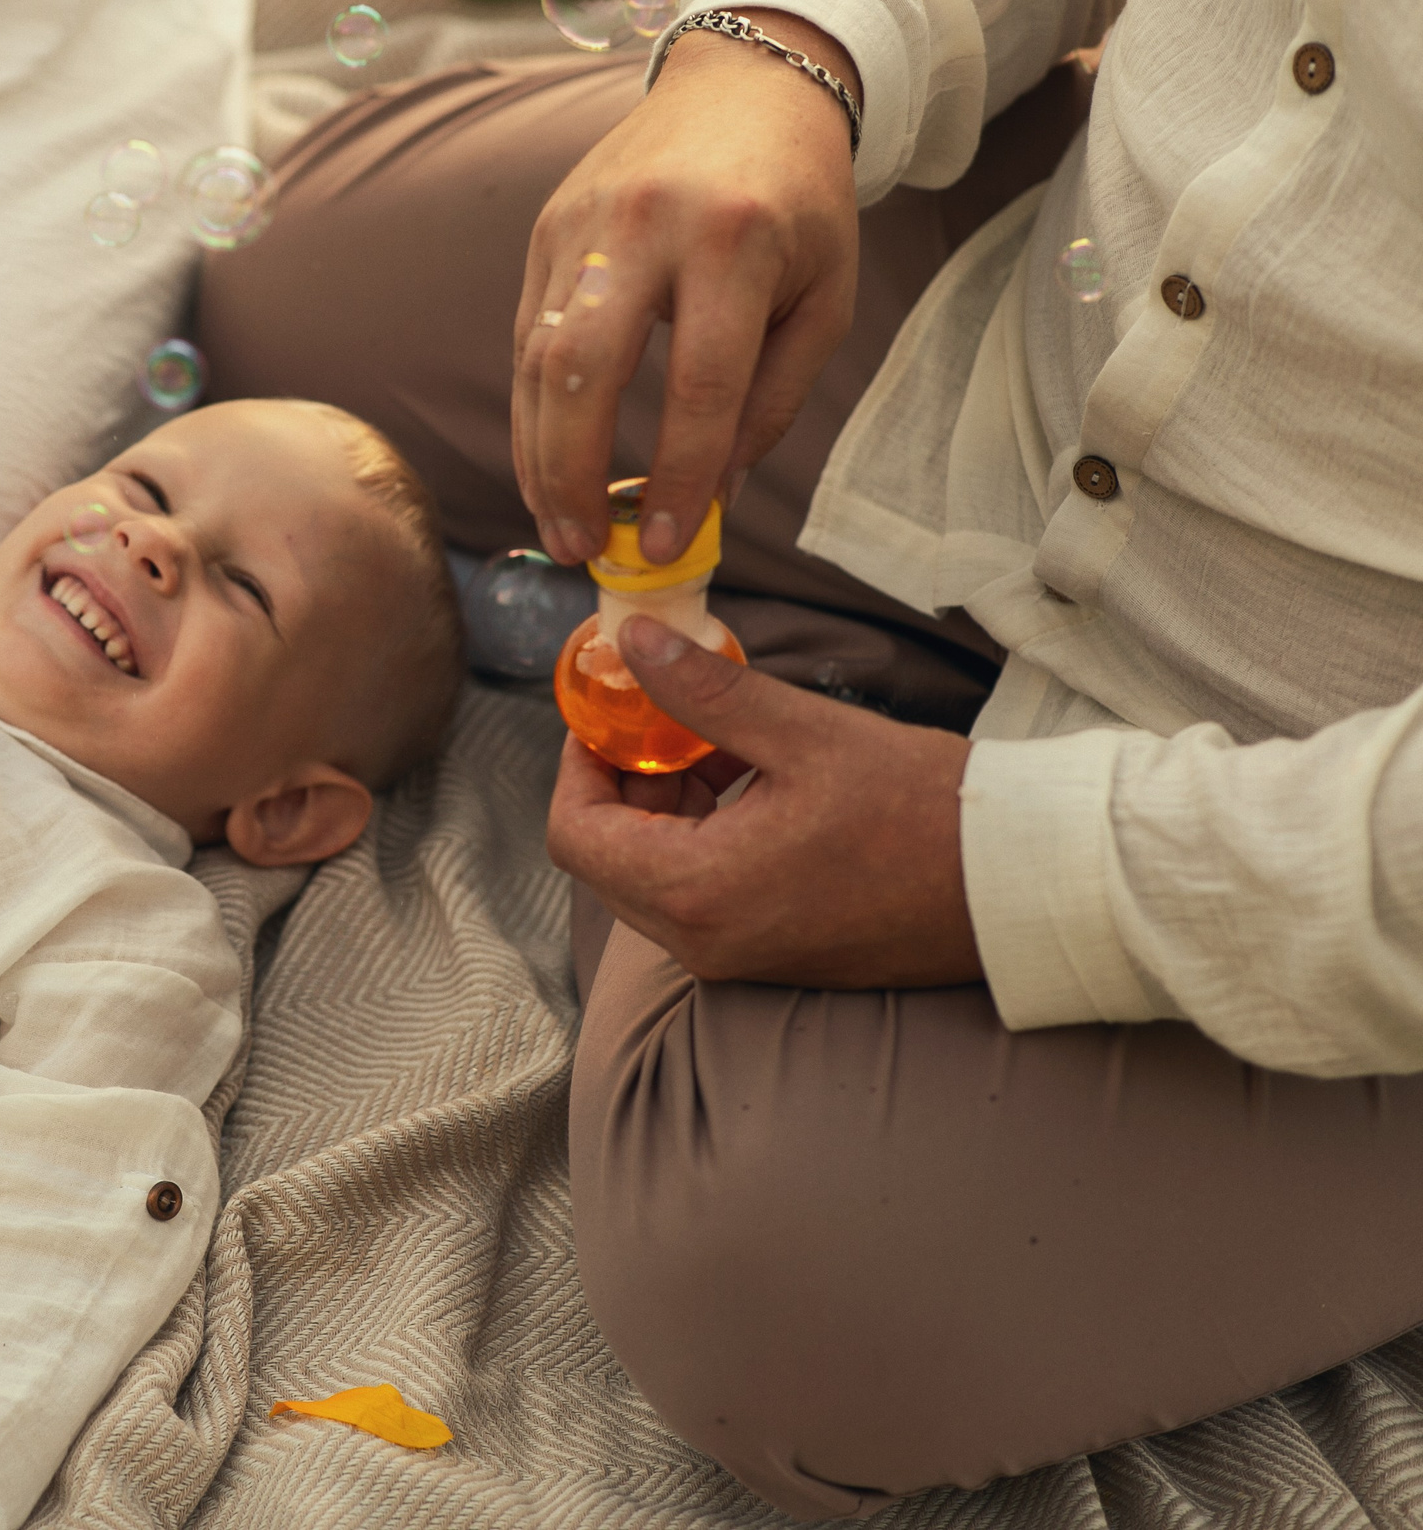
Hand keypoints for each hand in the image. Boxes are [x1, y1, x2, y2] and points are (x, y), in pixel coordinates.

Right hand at [513, 9, 861, 567]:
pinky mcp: (548, 228)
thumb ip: (772, 399)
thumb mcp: (823, 298)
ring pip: (537, 358)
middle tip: (583, 548)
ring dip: (538, 456)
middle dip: (575, 476)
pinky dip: (531, 411)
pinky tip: (544, 463)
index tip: (672, 542)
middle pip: (586, 372)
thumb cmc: (799, 202)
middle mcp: (646, 226)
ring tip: (556, 525)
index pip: (699, 384)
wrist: (748, 85)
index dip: (681, 475)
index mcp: (735, 241)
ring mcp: (584, 223)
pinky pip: (526, 335)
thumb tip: (711, 494)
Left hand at [546, 616, 981, 989]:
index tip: (605, 711)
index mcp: (697, 893)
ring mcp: (738, 959)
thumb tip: (632, 640)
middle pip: (608, 861)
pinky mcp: (773, 958)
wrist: (1022, 886)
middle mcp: (704, 943)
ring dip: (664, 810)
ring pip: (653, 880)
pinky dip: (702, 842)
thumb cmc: (924, 809)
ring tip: (716, 743)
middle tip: (659, 718)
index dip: (577, 765)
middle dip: (622, 783)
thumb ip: (703, 691)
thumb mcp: (804, 733)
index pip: (576, 835)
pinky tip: (751, 786)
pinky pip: (701, 900)